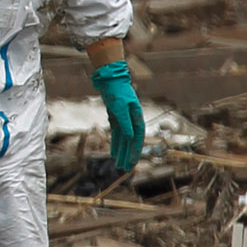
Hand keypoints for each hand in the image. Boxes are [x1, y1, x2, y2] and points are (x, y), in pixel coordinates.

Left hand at [92, 59, 144, 175]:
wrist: (109, 78)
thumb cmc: (116, 91)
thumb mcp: (119, 107)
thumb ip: (125, 122)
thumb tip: (130, 137)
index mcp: (137, 116)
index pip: (137, 137)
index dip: (134, 151)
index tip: (131, 163)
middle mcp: (132, 119)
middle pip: (131, 141)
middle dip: (128, 155)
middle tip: (125, 169)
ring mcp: (124, 118)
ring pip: (123, 138)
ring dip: (121, 151)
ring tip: (118, 164)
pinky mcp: (116, 116)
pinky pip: (116, 133)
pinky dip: (115, 143)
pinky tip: (113, 152)